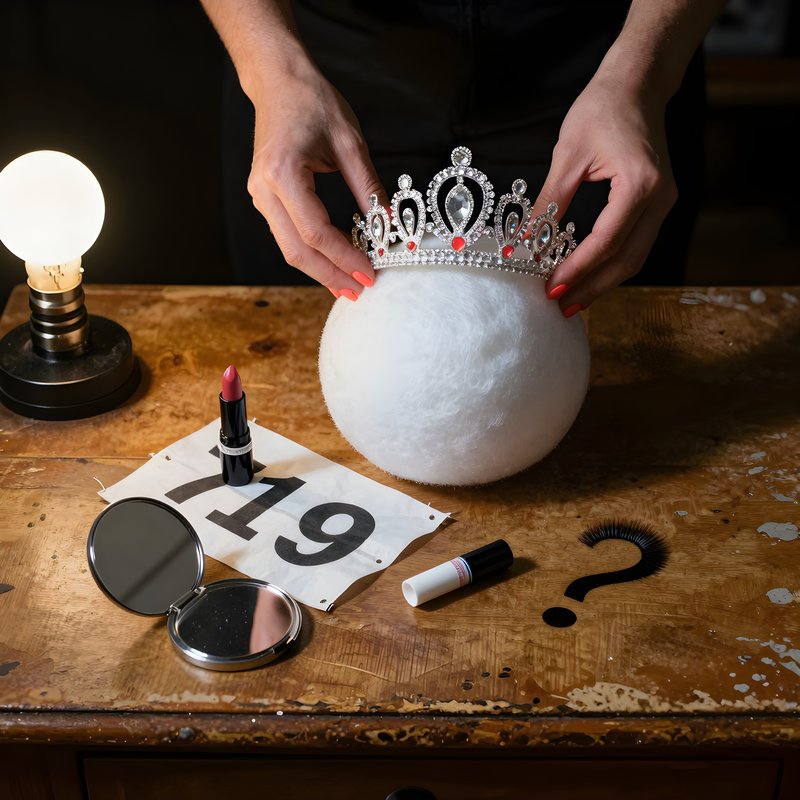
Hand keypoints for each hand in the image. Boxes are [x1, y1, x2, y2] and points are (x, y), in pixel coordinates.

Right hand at [247, 65, 383, 298]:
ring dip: (320, 271)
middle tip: (359, 292)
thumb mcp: (350, 143)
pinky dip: (311, 254)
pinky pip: (287, 236)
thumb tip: (388, 228)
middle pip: (297, 251)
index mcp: (282, 173)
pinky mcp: (264, 198)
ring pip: (289, 248)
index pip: (316, 232)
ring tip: (348, 286)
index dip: (344, 258)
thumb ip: (369, 189)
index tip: (370, 274)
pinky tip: (332, 264)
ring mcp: (259, 196)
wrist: (279, 81)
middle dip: (330, 276)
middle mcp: (264, 189)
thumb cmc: (314, 103)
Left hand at [533, 73, 676, 315]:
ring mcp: (664, 202)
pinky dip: (612, 265)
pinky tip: (588, 276)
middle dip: (592, 288)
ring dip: (603, 282)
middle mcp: (660, 198)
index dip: (577, 270)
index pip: (606, 242)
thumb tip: (524, 245)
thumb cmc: (601, 109)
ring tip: (571, 300)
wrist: (637, 83)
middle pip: (627, 260)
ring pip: (635, 257)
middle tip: (560, 307)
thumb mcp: (567, 156)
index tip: (549, 289)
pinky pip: (636, 244)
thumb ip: (549, 204)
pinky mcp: (657, 204)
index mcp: (640, 183)